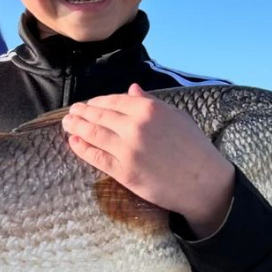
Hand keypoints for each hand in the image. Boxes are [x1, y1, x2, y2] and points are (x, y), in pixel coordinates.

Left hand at [61, 84, 234, 237]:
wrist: (204, 182)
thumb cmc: (194, 148)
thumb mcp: (176, 117)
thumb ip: (150, 102)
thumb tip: (132, 89)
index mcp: (149, 109)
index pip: (114, 101)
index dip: (97, 102)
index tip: (88, 104)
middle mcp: (135, 126)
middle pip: (99, 116)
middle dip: (82, 112)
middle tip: (71, 112)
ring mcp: (127, 149)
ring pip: (93, 134)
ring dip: (76, 127)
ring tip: (67, 124)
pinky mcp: (123, 172)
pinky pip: (96, 157)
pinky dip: (81, 148)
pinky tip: (74, 142)